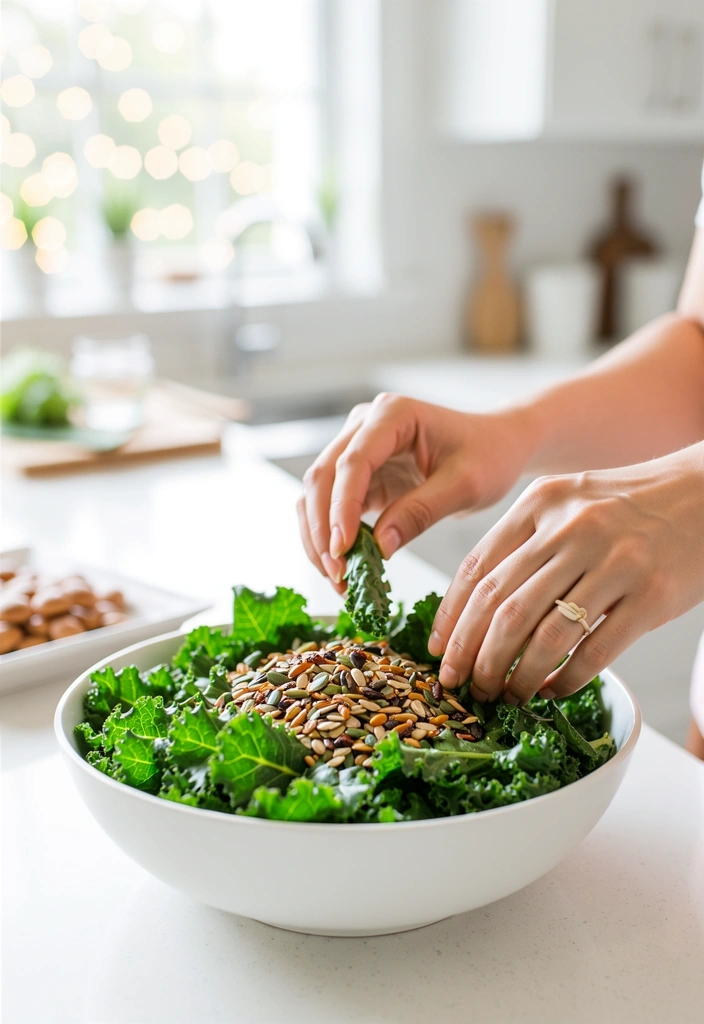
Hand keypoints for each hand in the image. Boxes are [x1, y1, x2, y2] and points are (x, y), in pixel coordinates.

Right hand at [297, 393, 533, 589]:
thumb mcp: (465, 484)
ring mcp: (357, 449)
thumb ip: (422, 511)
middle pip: (322, 478)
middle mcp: (365, 426)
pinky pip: (331, 508)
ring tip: (338, 580)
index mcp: (393, 415)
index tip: (342, 549)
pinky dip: (331, 539)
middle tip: (337, 574)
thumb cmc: (489, 455)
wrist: (498, 446)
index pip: (353, 462)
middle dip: (322, 529)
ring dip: (319, 538)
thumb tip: (379, 546)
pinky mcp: (360, 475)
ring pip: (317, 495)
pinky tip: (344, 569)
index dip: (341, 508)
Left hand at [430, 445, 703, 703]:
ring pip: (543, 634)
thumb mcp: (569, 502)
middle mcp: (573, 528)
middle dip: (474, 656)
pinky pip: (594, 651)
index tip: (438, 652)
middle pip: (502, 607)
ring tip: (505, 694)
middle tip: (464, 685)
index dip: (451, 619)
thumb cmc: (629, 505)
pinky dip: (564, 679)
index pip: (477, 569)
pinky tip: (551, 690)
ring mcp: (614, 561)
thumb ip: (524, 541)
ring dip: (515, 675)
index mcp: (541, 502)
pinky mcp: (651, 596)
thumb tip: (472, 608)